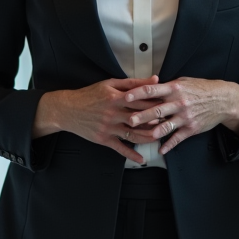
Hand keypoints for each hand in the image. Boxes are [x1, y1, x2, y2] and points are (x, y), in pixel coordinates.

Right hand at [33, 76, 159, 163]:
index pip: (141, 100)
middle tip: (170, 122)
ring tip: (161, 138)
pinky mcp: (103, 138)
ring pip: (133, 134)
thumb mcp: (110, 84)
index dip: (156, 103)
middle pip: (139, 118)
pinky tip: (142, 159)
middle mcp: (113, 113)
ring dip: (148, 137)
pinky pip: (120, 148)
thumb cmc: (89, 95)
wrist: (67, 109)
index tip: (169, 104)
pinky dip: (131, 154)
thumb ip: (134, 82)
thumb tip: (154, 79)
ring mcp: (108, 127)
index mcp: (116, 97)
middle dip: (156, 121)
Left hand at [120, 77, 238, 154]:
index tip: (126, 97)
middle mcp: (179, 102)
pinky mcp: (191, 128)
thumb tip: (150, 86)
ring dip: (153, 132)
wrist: (222, 99)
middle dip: (141, 116)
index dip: (138, 93)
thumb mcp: (184, 81)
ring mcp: (185, 117)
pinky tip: (161, 150)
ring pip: (166, 126)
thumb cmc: (201, 88)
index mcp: (174, 88)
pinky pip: (178, 138)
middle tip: (128, 120)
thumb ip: (167, 86)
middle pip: (156, 110)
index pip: (152, 90)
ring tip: (142, 136)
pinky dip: (169, 145)